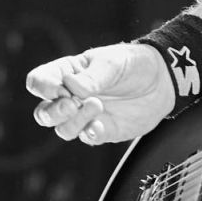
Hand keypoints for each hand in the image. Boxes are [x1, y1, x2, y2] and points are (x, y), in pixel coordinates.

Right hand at [26, 42, 175, 145]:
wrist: (162, 80)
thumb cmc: (133, 64)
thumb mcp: (112, 63)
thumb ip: (92, 76)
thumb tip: (70, 86)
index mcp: (67, 73)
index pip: (39, 82)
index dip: (42, 87)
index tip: (59, 88)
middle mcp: (71, 97)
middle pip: (44, 112)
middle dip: (54, 111)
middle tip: (73, 103)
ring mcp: (85, 116)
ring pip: (63, 129)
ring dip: (75, 121)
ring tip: (97, 105)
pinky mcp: (102, 130)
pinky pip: (87, 138)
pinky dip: (90, 133)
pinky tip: (101, 125)